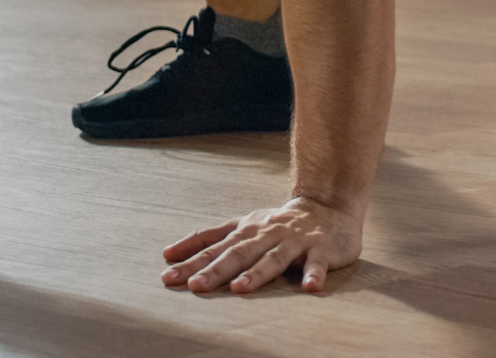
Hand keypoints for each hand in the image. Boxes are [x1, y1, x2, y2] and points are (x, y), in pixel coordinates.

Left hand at [160, 196, 363, 293]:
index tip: (168, 274)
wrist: (327, 207)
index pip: (214, 246)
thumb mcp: (241, 227)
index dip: (191, 260)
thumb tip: (168, 254)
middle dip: (216, 270)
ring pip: (273, 258)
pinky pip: (317, 264)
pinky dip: (313, 275)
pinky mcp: (320, 249)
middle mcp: (265, 234)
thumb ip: (209, 239)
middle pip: (238, 253)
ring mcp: (293, 242)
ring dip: (257, 273)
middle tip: (195, 285)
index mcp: (245, 231)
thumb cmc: (277, 224)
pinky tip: (310, 288)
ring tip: (241, 288)